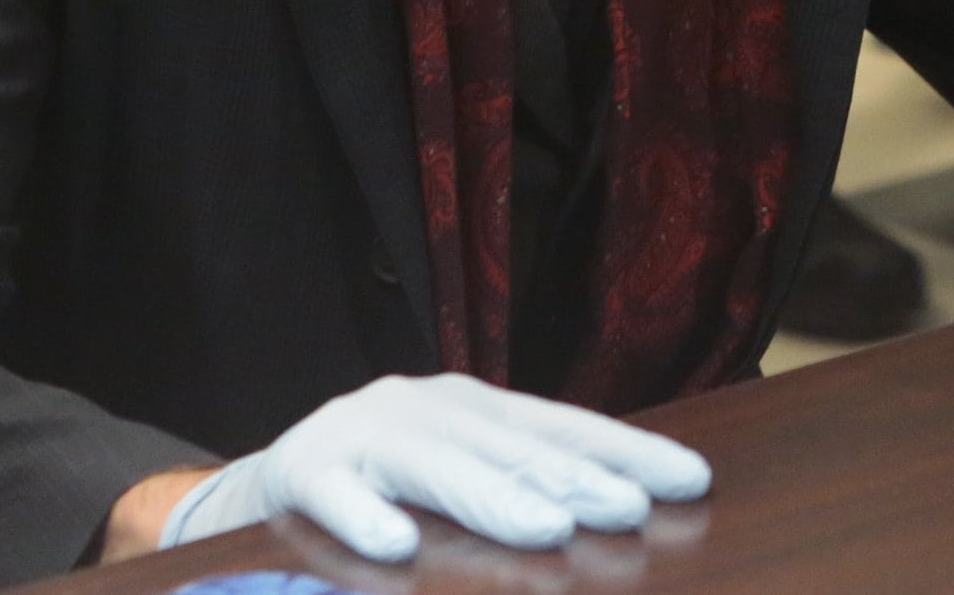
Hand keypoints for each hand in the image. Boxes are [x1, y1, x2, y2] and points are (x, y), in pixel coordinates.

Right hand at [149, 373, 712, 563]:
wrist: (265, 479)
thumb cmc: (383, 480)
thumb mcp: (456, 466)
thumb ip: (522, 475)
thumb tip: (623, 500)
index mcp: (470, 406)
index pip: (561, 428)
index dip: (625, 452)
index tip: (688, 479)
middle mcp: (423, 408)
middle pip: (510, 447)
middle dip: (574, 480)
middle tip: (629, 510)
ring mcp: (362, 435)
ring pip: (437, 469)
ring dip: (494, 500)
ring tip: (547, 531)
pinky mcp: (302, 472)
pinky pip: (338, 498)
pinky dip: (366, 519)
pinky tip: (398, 548)